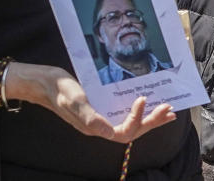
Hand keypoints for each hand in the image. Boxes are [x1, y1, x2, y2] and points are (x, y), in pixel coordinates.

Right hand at [11, 64, 175, 142]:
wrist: (43, 81)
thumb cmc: (57, 89)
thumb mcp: (73, 100)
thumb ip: (89, 117)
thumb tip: (108, 131)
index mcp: (94, 127)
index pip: (123, 132)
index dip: (136, 119)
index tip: (142, 99)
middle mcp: (100, 125)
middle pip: (132, 131)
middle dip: (152, 122)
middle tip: (170, 110)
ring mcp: (101, 117)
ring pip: (131, 123)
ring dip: (150, 118)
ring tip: (167, 110)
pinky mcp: (101, 106)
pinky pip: (124, 112)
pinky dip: (139, 109)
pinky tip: (147, 101)